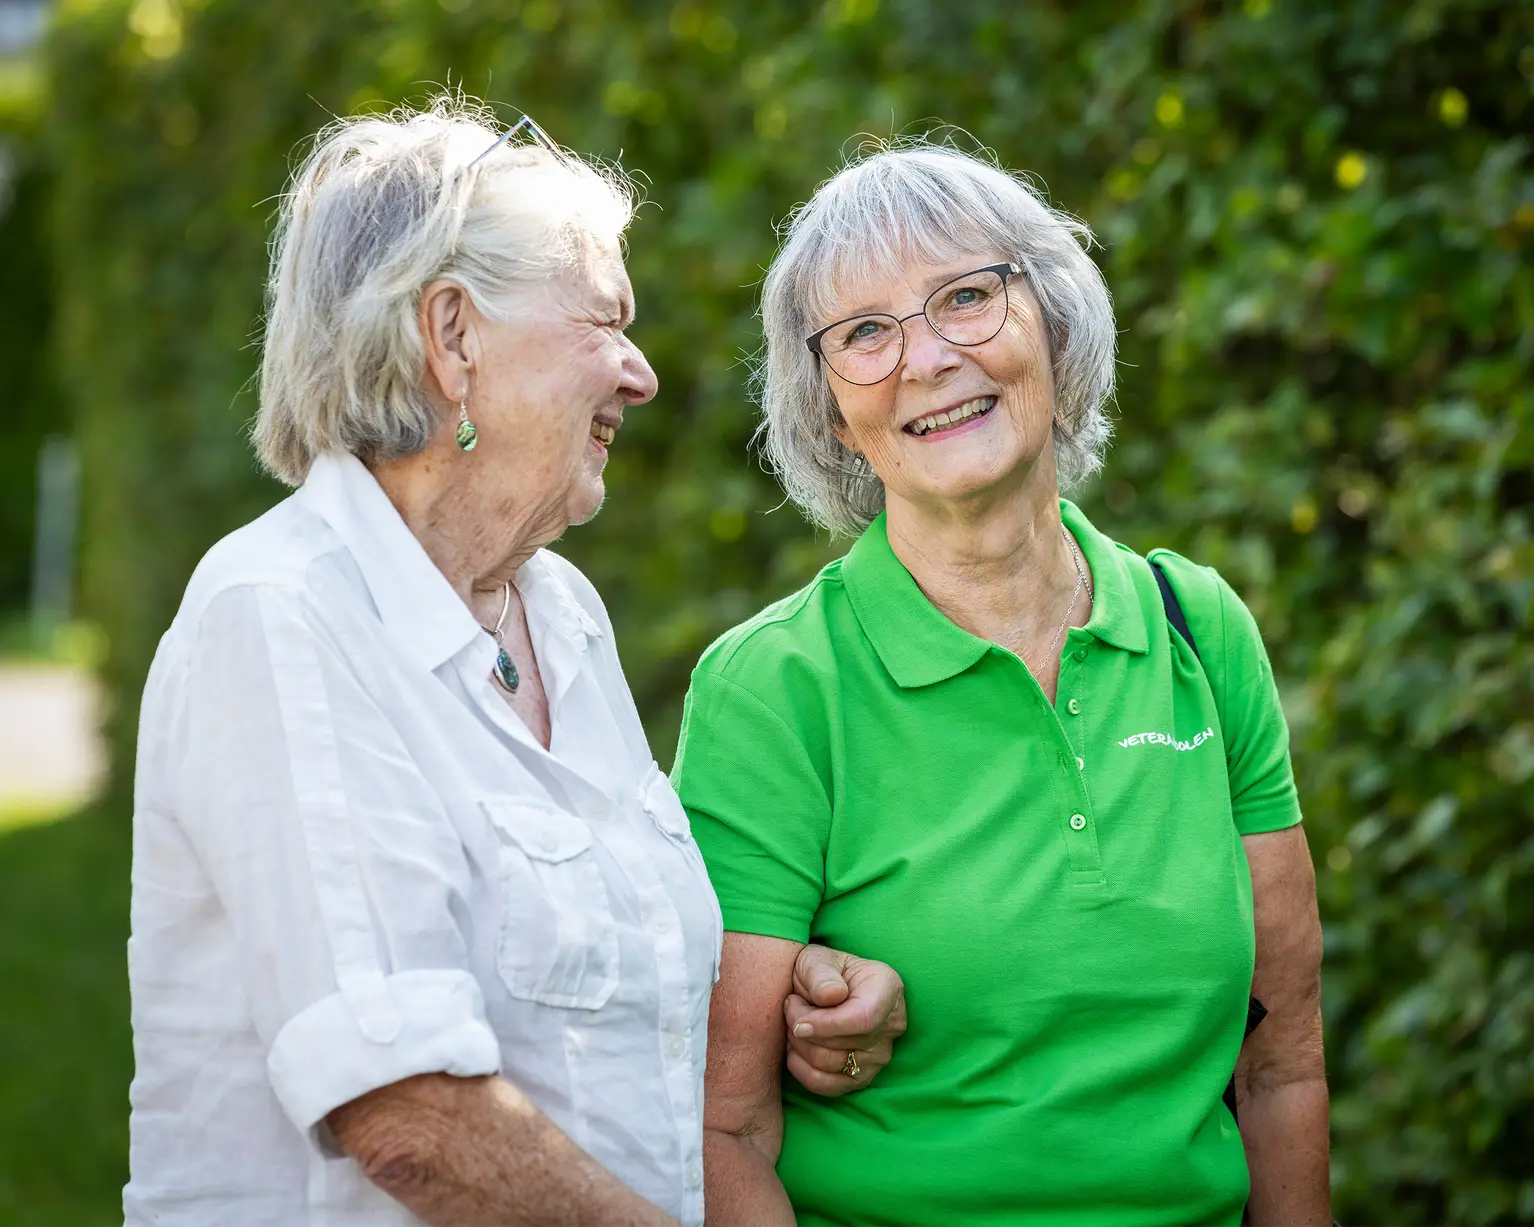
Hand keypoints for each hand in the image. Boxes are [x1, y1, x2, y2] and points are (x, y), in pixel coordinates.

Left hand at [783, 945, 906, 1096]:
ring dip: (799, 1046)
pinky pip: (827, 1086)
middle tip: (790, 1005)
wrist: (820, 988)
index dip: (827, 1025)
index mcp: (887, 987)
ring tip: (793, 1022)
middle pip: (842, 1044)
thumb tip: (831, 996)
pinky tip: (795, 1048)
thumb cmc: (820, 970)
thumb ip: (821, 974)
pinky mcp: (862, 1077)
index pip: (864, 1018)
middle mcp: (891, 1024)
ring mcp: (880, 1055)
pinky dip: (802, 1070)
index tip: (797, 1021)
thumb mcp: (816, 959)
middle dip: (803, 1028)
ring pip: (831, 1065)